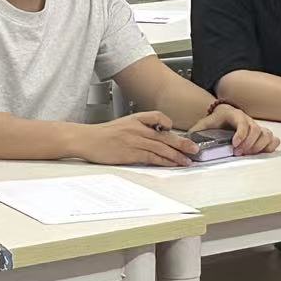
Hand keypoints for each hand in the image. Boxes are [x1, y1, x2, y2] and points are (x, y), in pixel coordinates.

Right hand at [76, 112, 198, 167]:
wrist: (86, 139)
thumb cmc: (102, 135)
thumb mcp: (122, 124)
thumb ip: (138, 128)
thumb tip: (153, 137)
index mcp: (135, 119)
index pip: (158, 116)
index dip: (168, 123)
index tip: (175, 130)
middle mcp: (137, 128)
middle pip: (165, 135)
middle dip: (182, 143)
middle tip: (194, 149)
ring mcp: (135, 141)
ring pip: (161, 147)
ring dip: (176, 155)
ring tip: (187, 160)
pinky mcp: (131, 153)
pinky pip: (152, 157)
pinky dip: (164, 161)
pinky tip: (171, 164)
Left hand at [189, 103, 279, 155]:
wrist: (223, 115)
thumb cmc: (213, 122)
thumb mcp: (203, 125)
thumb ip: (195, 132)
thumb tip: (188, 144)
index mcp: (233, 114)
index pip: (242, 121)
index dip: (241, 134)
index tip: (235, 145)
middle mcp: (247, 118)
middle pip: (256, 129)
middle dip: (248, 144)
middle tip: (238, 154)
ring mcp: (255, 125)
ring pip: (266, 134)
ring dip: (259, 146)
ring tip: (247, 154)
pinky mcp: (261, 133)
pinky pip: (273, 138)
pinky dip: (269, 146)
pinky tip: (260, 153)